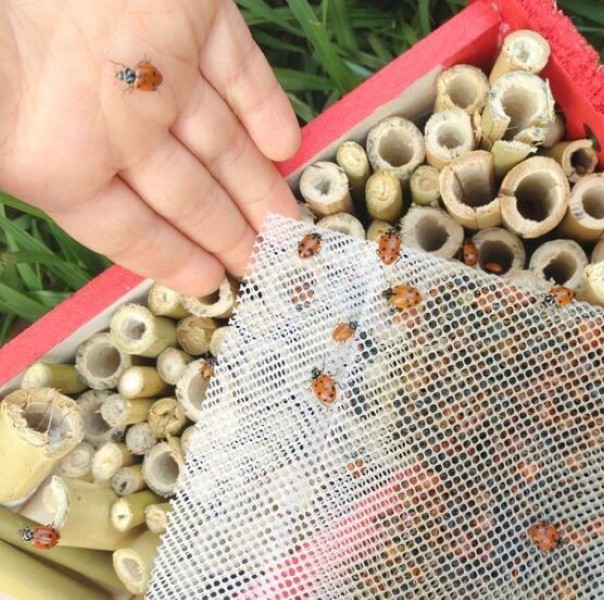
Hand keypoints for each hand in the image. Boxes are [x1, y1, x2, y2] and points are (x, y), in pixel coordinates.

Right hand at [0, 0, 299, 295]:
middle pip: (187, 188)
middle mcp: (120, 116)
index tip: (206, 285)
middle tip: (263, 262)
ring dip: (255, 182)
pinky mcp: (196, 10)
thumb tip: (78, 217)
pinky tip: (285, 144)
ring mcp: (161, 61)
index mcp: (62, 158)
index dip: (168, 259)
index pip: (126, 225)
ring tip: (284, 224)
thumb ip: (54, 188)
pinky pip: (239, 66)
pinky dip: (264, 103)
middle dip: (226, 229)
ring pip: (220, 138)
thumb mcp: (12, 154)